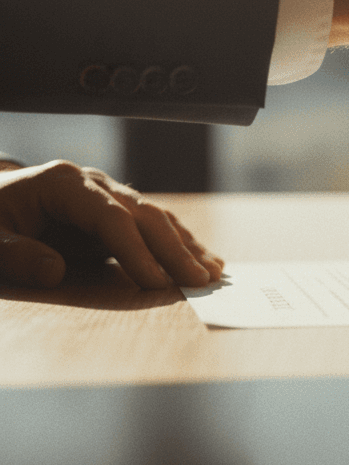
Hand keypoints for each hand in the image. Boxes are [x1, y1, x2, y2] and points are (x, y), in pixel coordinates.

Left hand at [0, 160, 223, 288]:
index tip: (155, 282)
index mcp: (63, 183)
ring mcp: (106, 192)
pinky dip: (177, 242)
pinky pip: (150, 225)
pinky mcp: (112, 209)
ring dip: (185, 245)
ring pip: (155, 216)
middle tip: (201, 280)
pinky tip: (199, 257)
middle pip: (143, 214)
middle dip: (175, 249)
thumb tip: (55, 272)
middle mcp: (92, 182)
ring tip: (213, 271)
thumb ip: (16, 255)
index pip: (110, 217)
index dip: (135, 250)